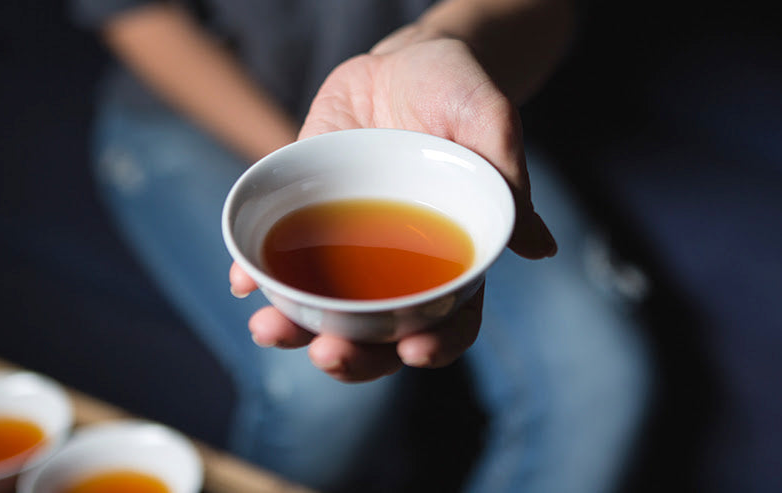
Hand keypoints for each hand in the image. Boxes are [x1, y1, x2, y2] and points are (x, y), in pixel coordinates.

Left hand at [230, 37, 555, 381]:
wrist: (403, 59)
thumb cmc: (457, 92)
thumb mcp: (489, 121)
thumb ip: (509, 177)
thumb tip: (539, 247)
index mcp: (448, 254)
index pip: (448, 319)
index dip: (436, 344)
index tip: (414, 349)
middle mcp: (396, 263)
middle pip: (376, 332)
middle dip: (352, 355)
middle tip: (329, 354)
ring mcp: (346, 244)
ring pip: (322, 306)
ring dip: (294, 329)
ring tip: (269, 328)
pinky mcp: (303, 211)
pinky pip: (277, 254)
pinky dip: (256, 273)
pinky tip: (242, 281)